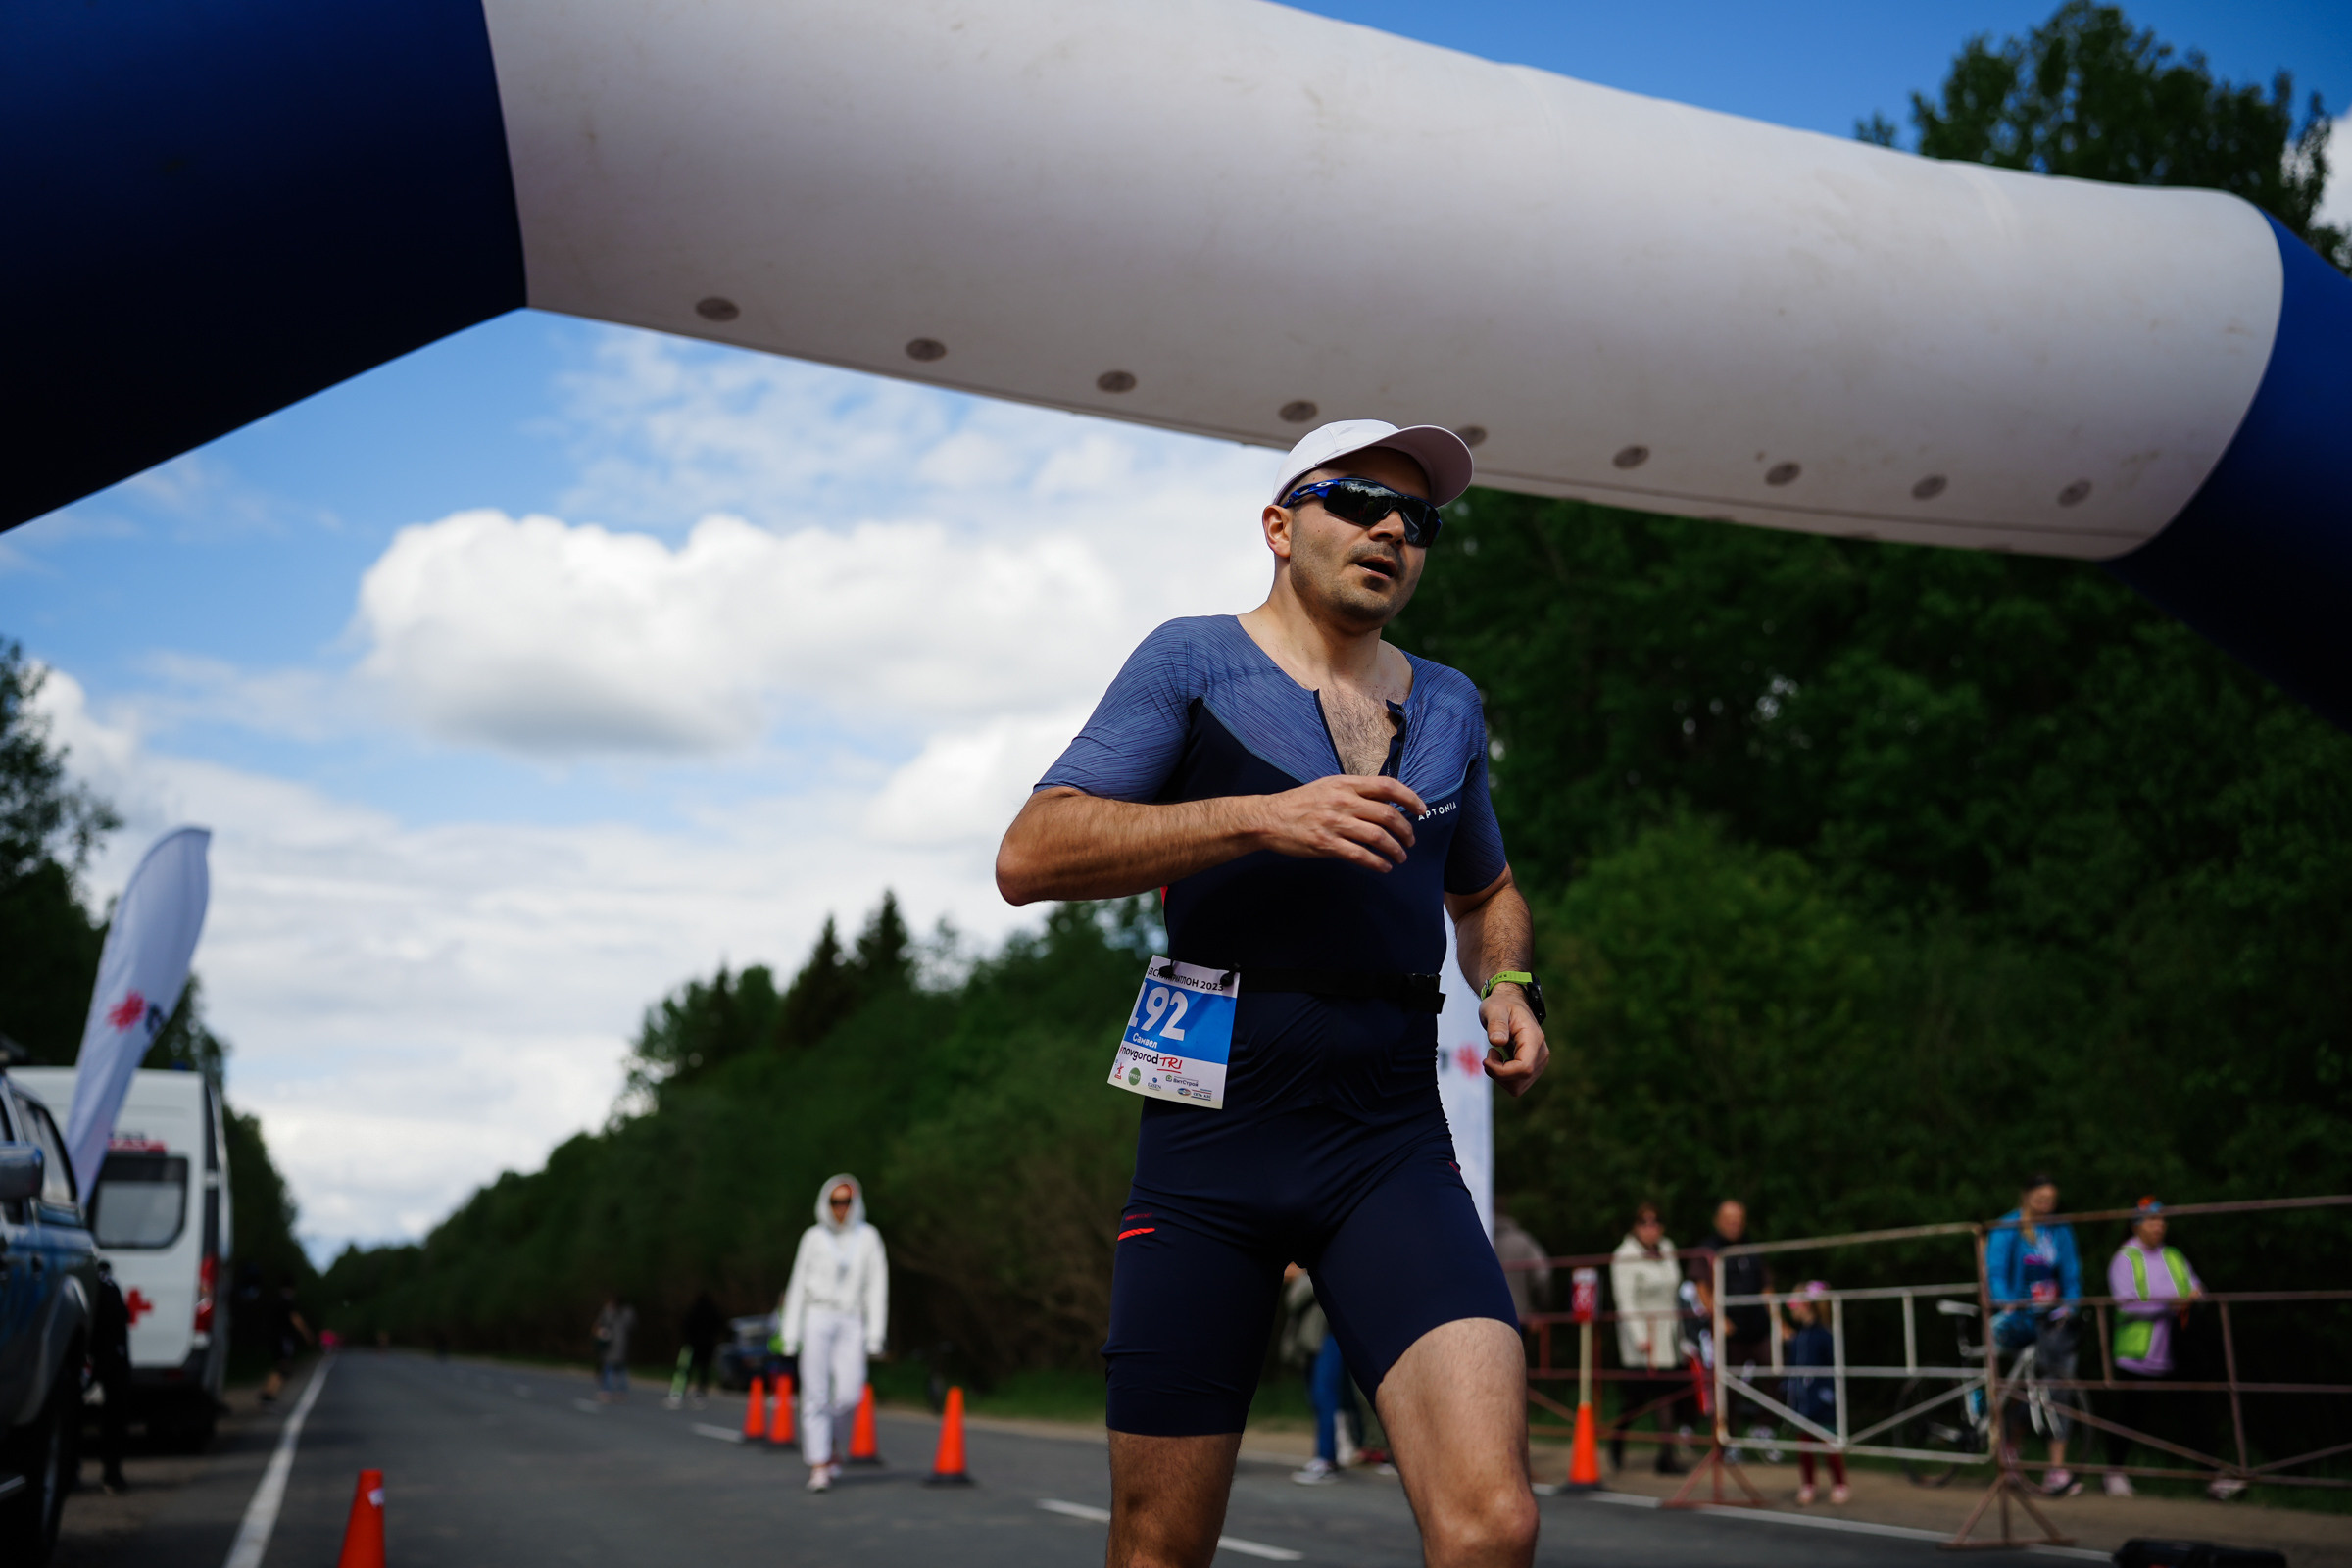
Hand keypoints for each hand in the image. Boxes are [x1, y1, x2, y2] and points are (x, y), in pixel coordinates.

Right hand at [1254, 775, 1426, 871]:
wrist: (1269, 819)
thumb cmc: (1300, 803)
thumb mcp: (1328, 787)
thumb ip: (1355, 792)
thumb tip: (1385, 804)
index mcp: (1345, 784)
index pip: (1387, 786)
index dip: (1410, 798)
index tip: (1421, 810)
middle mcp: (1342, 801)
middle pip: (1387, 814)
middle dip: (1405, 830)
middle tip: (1410, 841)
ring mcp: (1334, 823)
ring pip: (1377, 837)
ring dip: (1395, 850)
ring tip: (1400, 857)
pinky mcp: (1326, 844)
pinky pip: (1360, 855)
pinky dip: (1377, 863)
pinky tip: (1383, 867)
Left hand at [1480, 984, 1548, 1097]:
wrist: (1510, 1004)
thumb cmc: (1501, 1005)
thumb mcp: (1494, 1009)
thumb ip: (1496, 1024)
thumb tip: (1498, 1042)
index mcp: (1534, 1039)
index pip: (1524, 1068)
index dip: (1502, 1071)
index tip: (1487, 1059)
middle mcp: (1541, 1053)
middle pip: (1520, 1080)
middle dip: (1498, 1074)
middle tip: (1490, 1054)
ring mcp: (1539, 1062)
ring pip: (1518, 1087)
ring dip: (1500, 1076)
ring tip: (1495, 1055)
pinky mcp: (1533, 1068)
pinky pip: (1517, 1085)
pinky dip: (1504, 1077)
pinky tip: (1501, 1060)